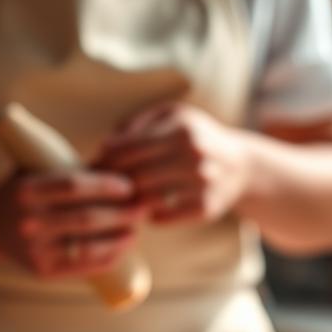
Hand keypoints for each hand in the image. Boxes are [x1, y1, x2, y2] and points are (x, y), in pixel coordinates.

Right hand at [0, 170, 144, 278]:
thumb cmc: (24, 190)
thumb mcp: (38, 170)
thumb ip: (74, 167)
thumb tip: (124, 160)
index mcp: (26, 190)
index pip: (74, 186)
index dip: (106, 186)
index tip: (129, 186)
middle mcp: (27, 220)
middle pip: (85, 218)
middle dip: (121, 214)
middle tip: (142, 208)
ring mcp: (33, 249)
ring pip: (87, 245)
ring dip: (119, 239)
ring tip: (136, 230)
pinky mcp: (40, 271)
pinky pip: (81, 267)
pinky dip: (107, 259)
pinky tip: (123, 250)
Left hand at [97, 102, 250, 223]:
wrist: (241, 166)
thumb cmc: (194, 136)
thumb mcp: (172, 115)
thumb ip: (138, 123)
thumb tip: (106, 144)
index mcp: (182, 129)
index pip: (128, 148)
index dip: (103, 160)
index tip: (90, 167)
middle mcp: (194, 155)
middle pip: (134, 175)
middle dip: (110, 183)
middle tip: (94, 188)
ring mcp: (202, 183)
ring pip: (146, 198)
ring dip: (126, 201)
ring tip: (113, 200)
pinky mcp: (205, 208)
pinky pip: (162, 217)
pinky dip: (147, 215)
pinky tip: (142, 209)